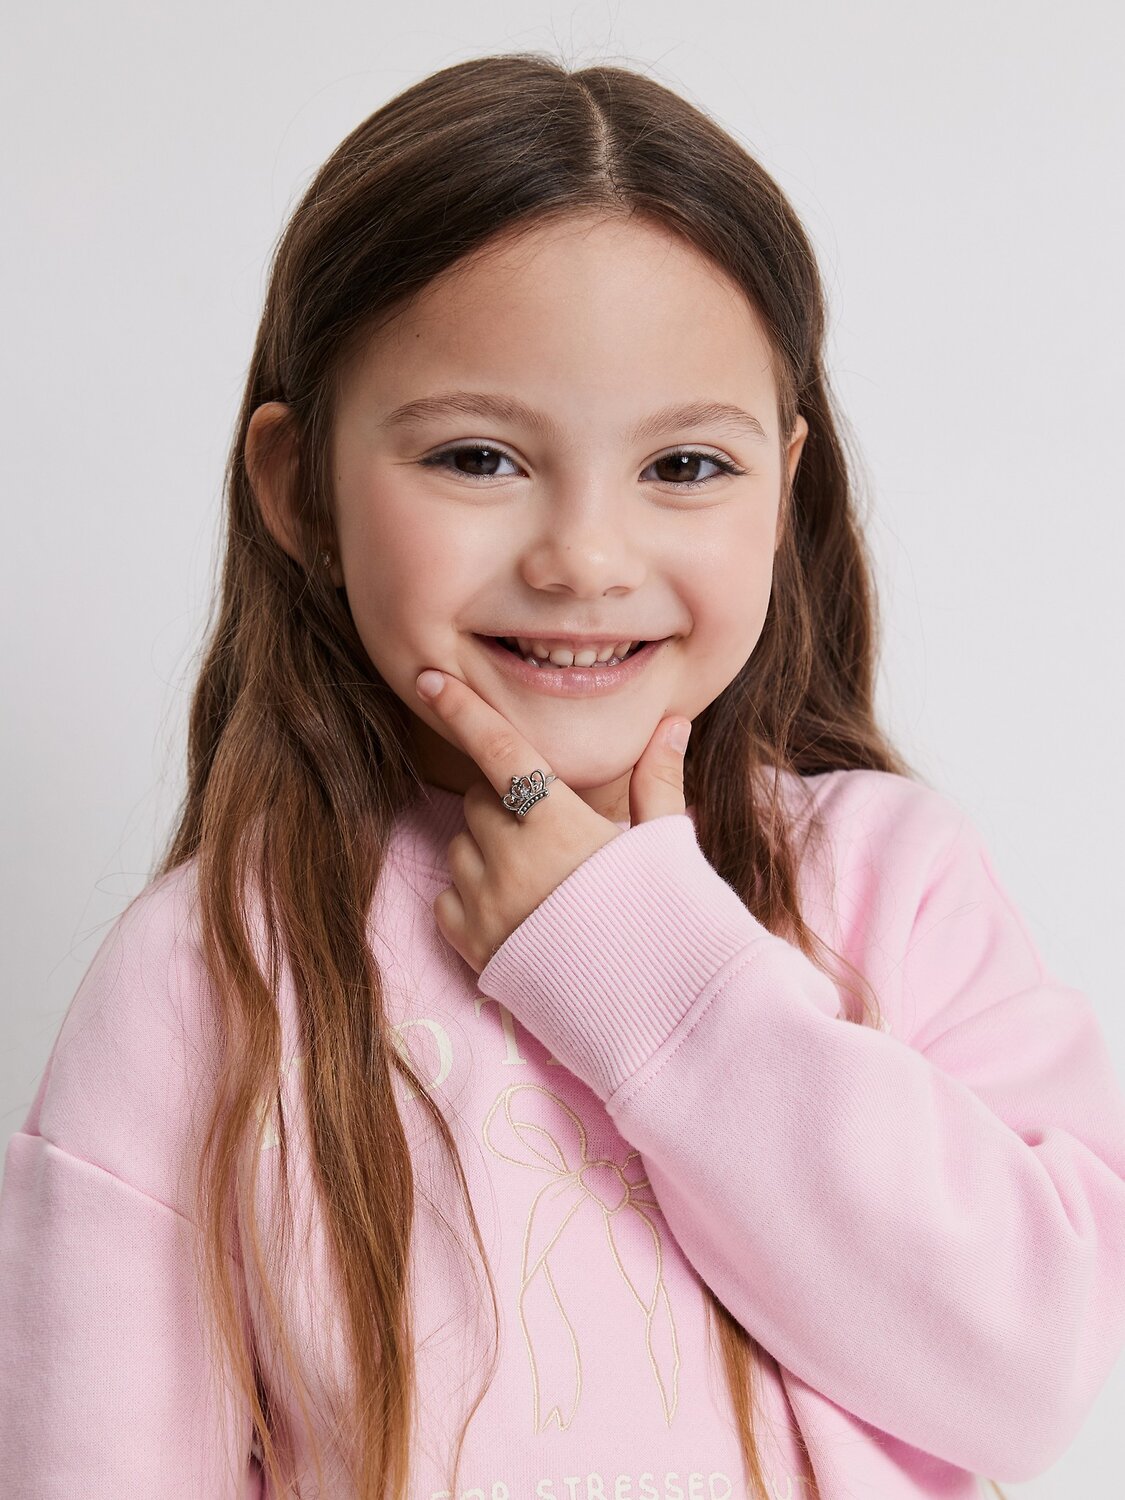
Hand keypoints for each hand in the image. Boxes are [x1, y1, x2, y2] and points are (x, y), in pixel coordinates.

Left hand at [414, 668, 691, 974]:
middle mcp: (512, 858)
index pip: (499, 749)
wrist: (660, 1010)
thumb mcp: (666, 844)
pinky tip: (516, 912)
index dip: (462, 709)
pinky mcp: (473, 946)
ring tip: (541, 879)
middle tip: (552, 831)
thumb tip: (673, 722)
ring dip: (487, 848)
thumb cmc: (668, 921)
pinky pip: (446, 898)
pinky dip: (470, 895)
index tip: (429, 679)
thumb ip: (657, 779)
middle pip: (480, 799)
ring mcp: (487, 904)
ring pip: (460, 846)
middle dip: (506, 803)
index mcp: (559, 823)